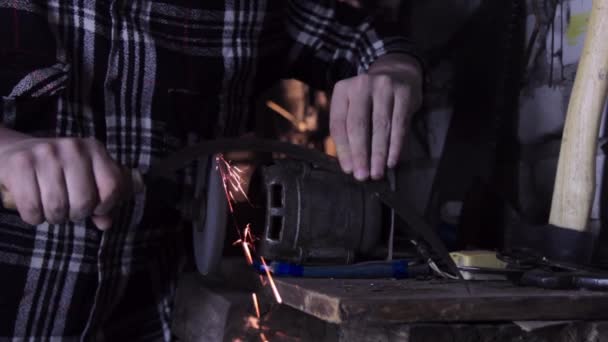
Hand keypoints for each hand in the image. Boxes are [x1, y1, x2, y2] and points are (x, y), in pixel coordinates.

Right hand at [0, 135, 125, 229]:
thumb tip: (105, 223)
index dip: (105, 206)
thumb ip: (102, 200)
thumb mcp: (87, 179)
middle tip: (69, 210)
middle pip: (84, 201)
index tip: (95, 208)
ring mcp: (46, 153)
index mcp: (95, 150)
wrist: (18, 151)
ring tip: (52, 208)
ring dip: (55, 217)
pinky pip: (32, 208)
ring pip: (57, 207)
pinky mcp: (21, 163)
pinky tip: (35, 208)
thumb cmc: (61, 172)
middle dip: (76, 215)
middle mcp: (73, 148)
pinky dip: (34, 217)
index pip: (112, 186)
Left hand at [329, 53, 422, 180]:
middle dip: (360, 154)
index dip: (343, 149)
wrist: (398, 72)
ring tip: (377, 172)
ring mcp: (384, 86)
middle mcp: (361, 85)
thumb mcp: (353, 105)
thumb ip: (348, 129)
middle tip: (362, 175)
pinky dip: (395, 146)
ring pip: (380, 126)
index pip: (339, 124)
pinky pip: (399, 124)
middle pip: (358, 125)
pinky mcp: (403, 92)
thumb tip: (350, 163)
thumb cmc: (371, 98)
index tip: (348, 169)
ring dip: (378, 154)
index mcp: (342, 90)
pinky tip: (392, 161)